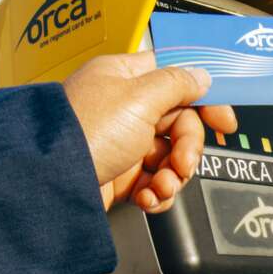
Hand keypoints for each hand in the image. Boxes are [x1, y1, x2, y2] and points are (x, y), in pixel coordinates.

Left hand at [61, 52, 237, 212]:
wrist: (48, 184)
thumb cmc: (85, 132)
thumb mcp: (139, 98)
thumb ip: (177, 84)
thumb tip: (202, 75)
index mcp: (126, 78)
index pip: (177, 78)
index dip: (205, 100)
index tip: (224, 123)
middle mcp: (124, 108)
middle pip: (179, 124)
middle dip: (188, 149)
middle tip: (184, 164)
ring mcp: (122, 142)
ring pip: (170, 156)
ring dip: (173, 175)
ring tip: (160, 187)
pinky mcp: (119, 174)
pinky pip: (153, 181)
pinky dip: (157, 193)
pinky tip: (146, 198)